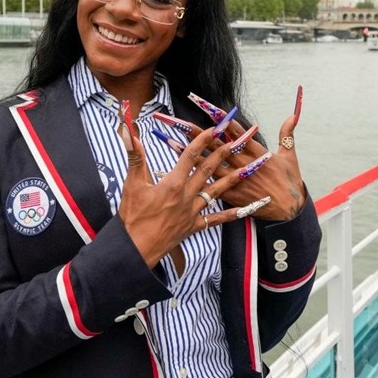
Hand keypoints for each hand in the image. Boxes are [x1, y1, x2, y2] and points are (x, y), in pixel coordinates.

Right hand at [118, 109, 270, 268]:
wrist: (137, 248)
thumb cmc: (132, 218)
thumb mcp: (131, 184)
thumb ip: (134, 157)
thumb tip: (130, 133)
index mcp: (172, 184)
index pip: (189, 156)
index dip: (201, 140)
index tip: (213, 129)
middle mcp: (186, 196)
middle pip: (207, 170)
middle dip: (222, 153)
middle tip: (236, 141)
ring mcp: (192, 212)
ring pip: (216, 192)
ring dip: (232, 179)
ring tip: (248, 169)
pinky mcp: (193, 226)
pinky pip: (216, 219)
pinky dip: (230, 214)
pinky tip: (243, 209)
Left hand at [169, 87, 305, 219]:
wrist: (289, 210)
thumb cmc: (289, 182)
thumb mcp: (289, 156)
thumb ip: (287, 134)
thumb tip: (291, 116)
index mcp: (255, 151)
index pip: (233, 130)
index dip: (219, 117)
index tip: (204, 104)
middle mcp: (241, 163)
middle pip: (213, 144)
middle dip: (194, 131)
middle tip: (175, 120)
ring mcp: (233, 179)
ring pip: (205, 164)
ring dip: (187, 153)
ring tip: (168, 141)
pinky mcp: (229, 194)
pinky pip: (206, 186)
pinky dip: (192, 180)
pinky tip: (176, 175)